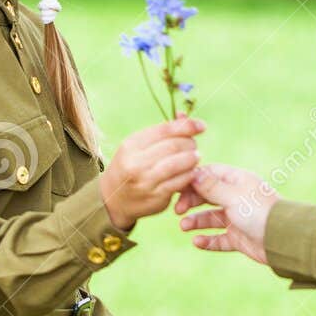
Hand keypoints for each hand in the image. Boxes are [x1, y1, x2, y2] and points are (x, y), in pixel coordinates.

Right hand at [99, 115, 205, 229]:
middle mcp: (136, 162)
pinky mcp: (156, 197)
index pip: (165, 130)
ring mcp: (146, 181)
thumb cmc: (130, 166)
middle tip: (194, 146)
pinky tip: (191, 172)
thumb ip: (161, 132)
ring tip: (195, 158)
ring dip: (192, 159)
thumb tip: (184, 116)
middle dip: (190, 144)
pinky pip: (180, 182)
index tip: (201, 126)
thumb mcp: (137, 146)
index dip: (187, 126)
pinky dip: (189, 175)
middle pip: (174, 146)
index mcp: (131, 145)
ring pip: (179, 164)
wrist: (113, 199)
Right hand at [175, 163, 276, 265]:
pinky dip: (207, 241)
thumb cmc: (260, 212)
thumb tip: (192, 172)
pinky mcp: (239, 238)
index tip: (177, 190)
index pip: (210, 175)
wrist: (284, 240)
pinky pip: (219, 239)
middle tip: (178, 211)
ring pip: (211, 218)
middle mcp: (237, 198)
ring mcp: (238, 218)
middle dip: (191, 202)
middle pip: (207, 196)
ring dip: (196, 222)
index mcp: (238, 181)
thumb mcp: (233, 196)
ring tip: (184, 227)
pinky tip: (196, 242)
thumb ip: (211, 187)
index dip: (192, 181)